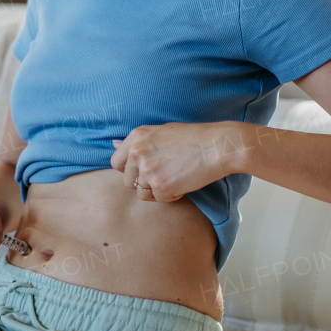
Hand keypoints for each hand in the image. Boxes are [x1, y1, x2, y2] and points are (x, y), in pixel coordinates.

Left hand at [110, 122, 237, 202]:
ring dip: (158, 190)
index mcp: (135, 137)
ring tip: (176, 176)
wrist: (217, 146)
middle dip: (144, 182)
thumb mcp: (160, 131)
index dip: (129, 171)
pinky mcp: (160, 186)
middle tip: (166, 174)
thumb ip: (137, 141)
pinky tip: (184, 182)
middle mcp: (137, 153)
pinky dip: (172, 195)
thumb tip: (113, 144)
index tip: (143, 171)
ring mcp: (147, 170)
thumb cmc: (193, 137)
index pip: (116, 163)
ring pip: (142, 193)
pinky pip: (160, 199)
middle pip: (128, 181)